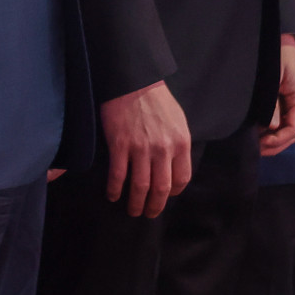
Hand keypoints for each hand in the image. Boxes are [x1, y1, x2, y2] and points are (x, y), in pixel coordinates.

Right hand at [100, 81, 193, 217]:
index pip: (181, 179)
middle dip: (155, 206)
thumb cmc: (156, 98)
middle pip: (161, 188)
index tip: (165, 196)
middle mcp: (163, 149)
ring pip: (140, 186)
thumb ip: (178, 144)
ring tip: (132, 210)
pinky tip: (113, 195)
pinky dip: (115, 189)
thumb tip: (173, 165)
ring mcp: (140, 148)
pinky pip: (118, 175)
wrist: (133, 81)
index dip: (173, 193)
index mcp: (180, 143)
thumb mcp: (178, 120)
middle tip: (148, 213)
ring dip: (136, 203)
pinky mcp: (120, 145)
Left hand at [258, 36, 294, 156]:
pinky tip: (255, 131)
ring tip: (253, 143)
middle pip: (290, 131)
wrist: (272, 33)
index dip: (279, 139)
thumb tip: (271, 127)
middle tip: (255, 150)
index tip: (262, 144)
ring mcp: (290, 98)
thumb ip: (271, 102)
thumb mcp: (272, 77)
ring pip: (284, 127)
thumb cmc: (273, 51)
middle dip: (275, 143)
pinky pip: (278, 117)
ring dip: (271, 137)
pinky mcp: (281, 95)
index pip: (294, 127)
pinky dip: (268, 127)